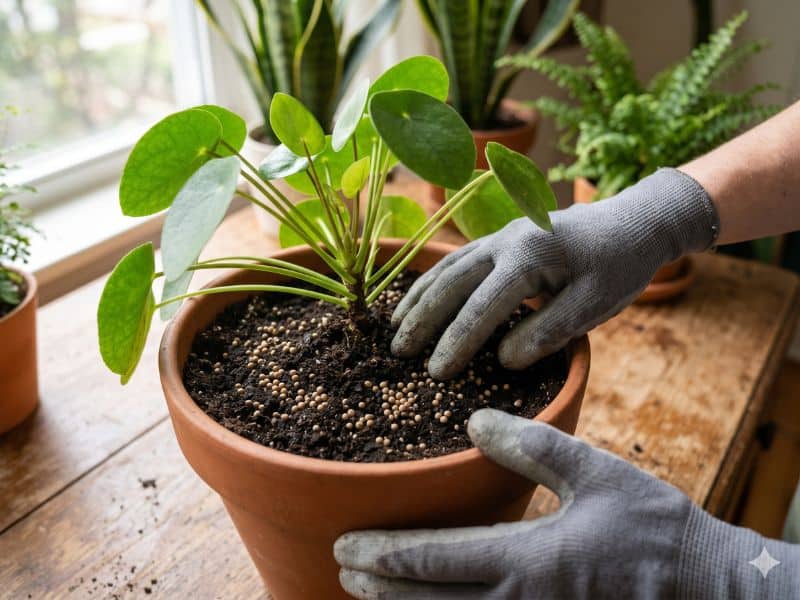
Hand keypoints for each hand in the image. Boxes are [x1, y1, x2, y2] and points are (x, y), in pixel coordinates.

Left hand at [335, 409, 799, 598]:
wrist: (706, 589)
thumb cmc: (651, 527)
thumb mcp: (595, 472)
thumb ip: (532, 445)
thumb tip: (475, 420)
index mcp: (526, 560)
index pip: (434, 561)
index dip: (384, 554)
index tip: (346, 544)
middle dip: (378, 588)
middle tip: (340, 568)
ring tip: (366, 595)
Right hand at [392, 168, 718, 378]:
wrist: (633, 221)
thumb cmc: (619, 264)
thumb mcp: (596, 303)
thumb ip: (550, 330)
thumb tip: (503, 360)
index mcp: (530, 255)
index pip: (483, 306)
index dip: (457, 342)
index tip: (436, 373)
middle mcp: (506, 239)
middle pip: (452, 283)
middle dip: (423, 319)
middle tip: (398, 352)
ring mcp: (500, 235)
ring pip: (448, 267)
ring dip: (419, 298)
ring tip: (394, 328)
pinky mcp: (502, 238)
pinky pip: (458, 260)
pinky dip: (433, 281)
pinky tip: (420, 298)